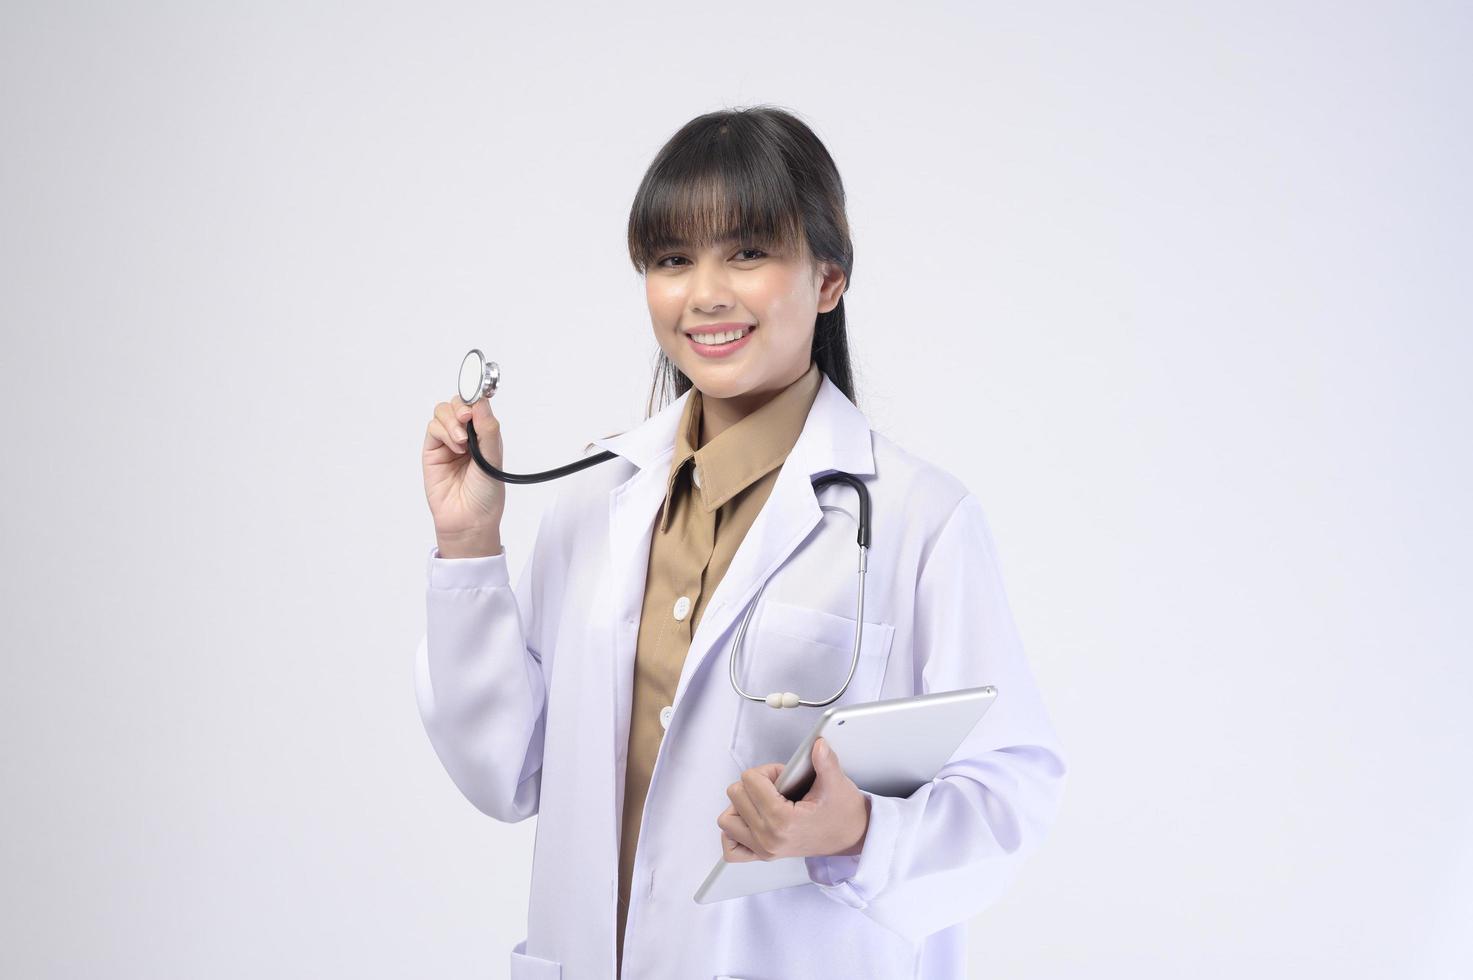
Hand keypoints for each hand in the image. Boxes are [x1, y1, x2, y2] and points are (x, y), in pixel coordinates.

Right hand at [422, 391, 506, 557]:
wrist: (469, 520)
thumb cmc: (485, 495)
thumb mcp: (494, 459)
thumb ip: (488, 430)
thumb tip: (481, 402)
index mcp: (485, 435)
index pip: (477, 404)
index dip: (475, 396)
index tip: (478, 396)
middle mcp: (466, 436)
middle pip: (456, 403)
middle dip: (461, 406)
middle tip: (467, 418)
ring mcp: (448, 443)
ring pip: (442, 412)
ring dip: (451, 421)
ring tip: (461, 442)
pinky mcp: (432, 451)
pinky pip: (432, 428)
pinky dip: (443, 432)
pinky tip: (454, 447)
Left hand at [716, 737, 869, 862]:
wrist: (852, 837)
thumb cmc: (843, 814)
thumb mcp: (836, 783)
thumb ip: (825, 761)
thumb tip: (818, 744)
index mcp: (783, 820)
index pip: (750, 781)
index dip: (768, 771)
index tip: (785, 776)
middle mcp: (769, 838)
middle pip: (736, 796)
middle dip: (755, 784)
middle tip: (776, 786)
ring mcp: (764, 849)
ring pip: (727, 820)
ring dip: (741, 805)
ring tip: (762, 800)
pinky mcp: (763, 855)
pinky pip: (731, 848)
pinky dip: (735, 832)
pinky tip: (751, 820)